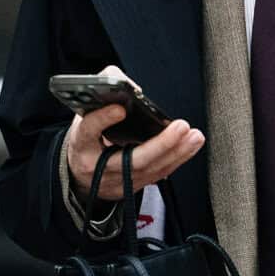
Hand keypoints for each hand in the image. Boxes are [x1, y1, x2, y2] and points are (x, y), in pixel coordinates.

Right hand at [65, 66, 203, 202]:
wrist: (80, 175)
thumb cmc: (87, 138)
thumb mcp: (85, 113)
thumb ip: (105, 91)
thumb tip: (133, 88)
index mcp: (81, 143)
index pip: (89, 131)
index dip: (103, 120)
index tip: (120, 109)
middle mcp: (97, 167)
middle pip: (131, 160)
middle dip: (160, 145)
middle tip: (180, 127)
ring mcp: (117, 181)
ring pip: (150, 170)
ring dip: (177, 152)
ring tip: (194, 136)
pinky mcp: (131, 187)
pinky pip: (157, 175)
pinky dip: (177, 159)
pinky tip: (190, 146)